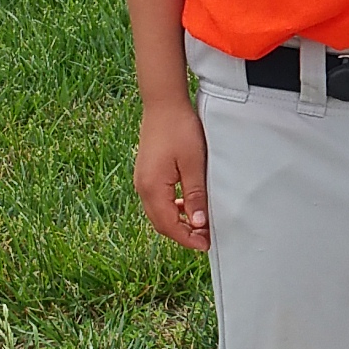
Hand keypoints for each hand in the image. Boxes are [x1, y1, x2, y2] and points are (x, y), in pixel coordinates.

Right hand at [135, 98, 212, 250]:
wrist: (164, 103)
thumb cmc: (179, 129)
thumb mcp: (194, 164)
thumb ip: (195, 195)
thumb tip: (198, 224)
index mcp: (152, 187)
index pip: (169, 226)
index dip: (187, 239)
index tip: (205, 245)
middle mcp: (142, 187)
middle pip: (161, 223)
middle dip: (182, 234)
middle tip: (205, 238)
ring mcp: (142, 180)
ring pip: (159, 213)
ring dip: (178, 222)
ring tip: (200, 223)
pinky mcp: (147, 173)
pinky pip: (157, 200)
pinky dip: (172, 208)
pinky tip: (188, 205)